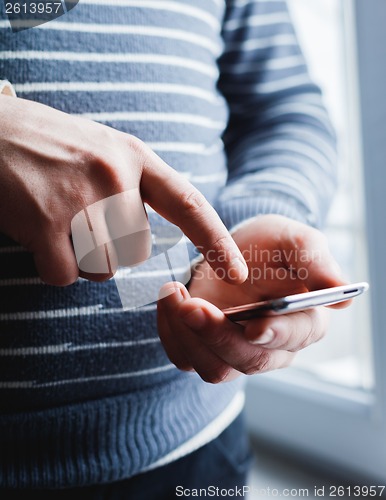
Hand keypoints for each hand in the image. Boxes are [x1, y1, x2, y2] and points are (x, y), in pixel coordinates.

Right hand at [0, 95, 246, 284]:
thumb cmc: (46, 145)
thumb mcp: (100, 148)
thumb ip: (131, 184)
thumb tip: (147, 230)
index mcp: (132, 156)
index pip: (189, 204)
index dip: (217, 241)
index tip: (238, 272)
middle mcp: (114, 175)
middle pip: (136, 250)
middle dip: (110, 249)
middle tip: (76, 219)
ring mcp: (80, 197)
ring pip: (103, 268)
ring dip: (80, 258)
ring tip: (55, 220)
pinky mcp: (44, 221)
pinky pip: (65, 275)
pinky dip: (52, 266)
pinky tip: (36, 235)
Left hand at [157, 215, 349, 382]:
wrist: (235, 248)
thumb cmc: (270, 245)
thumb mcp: (293, 239)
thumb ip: (314, 259)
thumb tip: (340, 291)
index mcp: (303, 320)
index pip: (295, 337)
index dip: (276, 334)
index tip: (255, 325)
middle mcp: (271, 346)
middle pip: (250, 360)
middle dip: (219, 335)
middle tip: (192, 305)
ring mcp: (235, 351)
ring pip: (214, 368)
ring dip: (189, 336)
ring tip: (173, 293)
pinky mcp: (205, 349)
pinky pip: (185, 358)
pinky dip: (171, 333)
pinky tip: (168, 300)